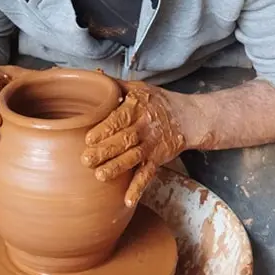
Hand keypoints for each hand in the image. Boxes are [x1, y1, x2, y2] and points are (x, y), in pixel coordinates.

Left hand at [81, 81, 194, 207]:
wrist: (188, 118)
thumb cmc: (156, 102)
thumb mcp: (138, 88)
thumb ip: (114, 84)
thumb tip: (92, 74)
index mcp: (137, 108)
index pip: (119, 119)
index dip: (104, 130)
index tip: (89, 139)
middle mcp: (145, 127)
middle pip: (124, 140)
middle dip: (105, 151)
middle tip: (86, 160)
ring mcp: (152, 146)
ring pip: (133, 158)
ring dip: (117, 168)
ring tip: (100, 176)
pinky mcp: (157, 160)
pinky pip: (147, 176)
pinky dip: (138, 189)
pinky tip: (127, 201)